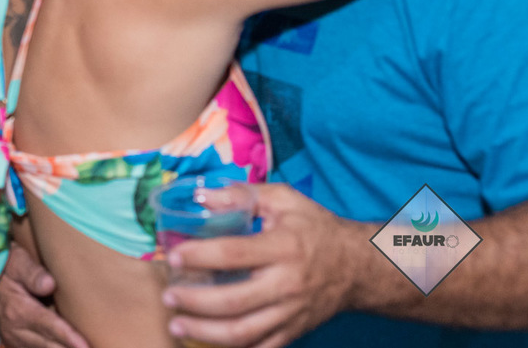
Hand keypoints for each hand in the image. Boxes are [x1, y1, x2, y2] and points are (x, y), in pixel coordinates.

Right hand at [0, 242, 89, 347]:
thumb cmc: (3, 267)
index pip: (48, 326)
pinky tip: (66, 345)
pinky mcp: (14, 342)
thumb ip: (32, 272)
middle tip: (91, 346)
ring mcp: (13, 338)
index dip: (69, 337)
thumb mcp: (16, 260)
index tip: (85, 345)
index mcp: (17, 309)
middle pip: (49, 345)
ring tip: (83, 346)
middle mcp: (14, 329)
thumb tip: (49, 284)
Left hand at [162, 184, 363, 347]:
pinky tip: (208, 340)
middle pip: (234, 301)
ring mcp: (291, 313)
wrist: (358, 266)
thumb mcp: (283, 200)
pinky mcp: (294, 331)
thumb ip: (241, 195)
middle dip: (195, 302)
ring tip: (177, 325)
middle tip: (168, 296)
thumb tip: (200, 196)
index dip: (201, 255)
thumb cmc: (314, 228)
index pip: (234, 254)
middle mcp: (287, 284)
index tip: (174, 255)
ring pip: (245, 333)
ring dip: (206, 333)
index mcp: (283, 247)